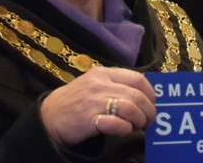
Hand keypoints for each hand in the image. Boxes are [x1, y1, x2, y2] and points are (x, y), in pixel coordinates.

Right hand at [40, 66, 155, 147]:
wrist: (49, 115)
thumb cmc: (76, 101)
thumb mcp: (94, 84)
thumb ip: (116, 85)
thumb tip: (144, 96)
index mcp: (104, 73)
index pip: (137, 78)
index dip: (150, 93)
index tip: (152, 103)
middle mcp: (100, 84)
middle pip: (137, 95)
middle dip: (148, 110)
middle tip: (149, 120)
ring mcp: (94, 101)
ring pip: (129, 107)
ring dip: (139, 120)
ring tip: (138, 126)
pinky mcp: (88, 119)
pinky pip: (115, 123)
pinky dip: (125, 128)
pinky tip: (124, 130)